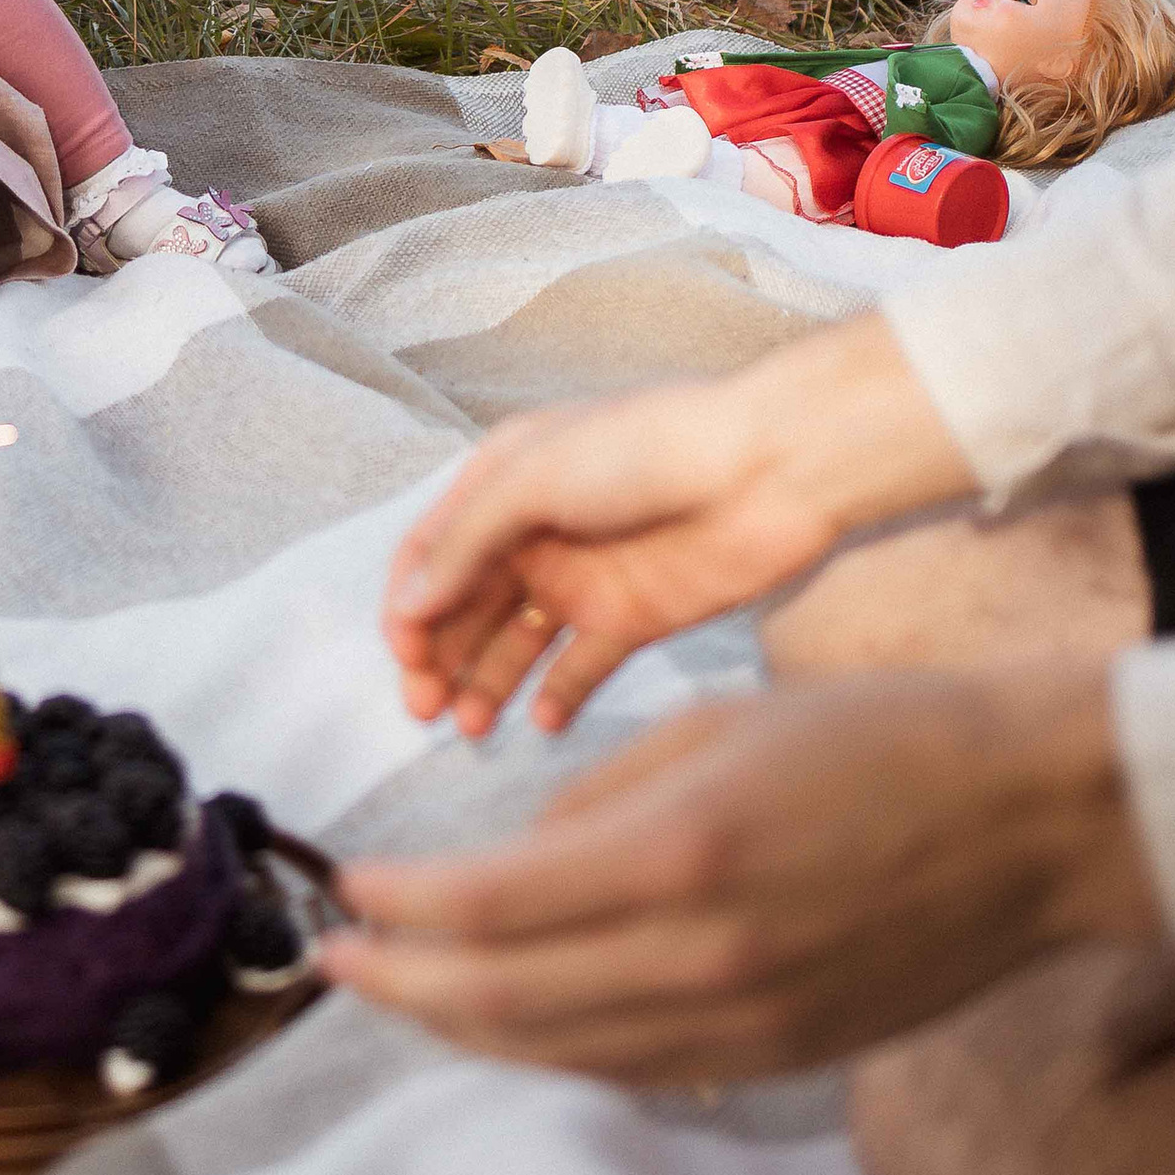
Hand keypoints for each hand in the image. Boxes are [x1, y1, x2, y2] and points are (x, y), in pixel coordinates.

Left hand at [322, 659, 1161, 1082]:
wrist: (1024, 821)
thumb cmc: (870, 741)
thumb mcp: (708, 727)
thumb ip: (593, 801)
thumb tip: (507, 863)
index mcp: (677, 854)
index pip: (492, 907)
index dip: (401, 912)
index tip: (346, 894)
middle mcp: (701, 957)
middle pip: (506, 1002)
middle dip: (402, 987)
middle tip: (333, 963)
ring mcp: (742, 1024)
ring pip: (561, 1052)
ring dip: (463, 1030)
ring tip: (398, 993)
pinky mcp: (777, 1057)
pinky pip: (632, 1070)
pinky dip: (550, 1049)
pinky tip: (506, 1021)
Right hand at [381, 316, 971, 735]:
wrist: (769, 468)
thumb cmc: (648, 448)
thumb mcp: (535, 477)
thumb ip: (467, 542)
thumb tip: (409, 604)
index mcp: (503, 481)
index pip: (432, 552)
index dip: (409, 604)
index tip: (405, 654)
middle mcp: (535, 531)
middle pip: (466, 605)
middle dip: (438, 656)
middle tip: (425, 708)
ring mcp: (584, 576)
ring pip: (515, 644)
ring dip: (485, 683)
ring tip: (472, 727)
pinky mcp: (633, 617)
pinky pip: (582, 668)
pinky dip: (557, 697)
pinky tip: (541, 723)